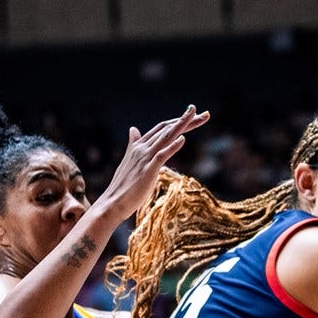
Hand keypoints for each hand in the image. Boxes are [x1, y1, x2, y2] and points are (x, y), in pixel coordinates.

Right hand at [96, 105, 209, 221]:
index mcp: (139, 146)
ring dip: (181, 125)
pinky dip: (172, 146)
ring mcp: (145, 159)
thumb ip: (134, 144)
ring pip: (165, 137)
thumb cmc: (123, 185)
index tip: (193, 115)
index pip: (161, 128)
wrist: (113, 203)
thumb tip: (133, 129)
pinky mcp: (148, 171)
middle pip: (166, 129)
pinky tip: (183, 139)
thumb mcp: (130, 161)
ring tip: (196, 115)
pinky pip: (161, 155)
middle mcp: (142, 148)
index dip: (177, 121)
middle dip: (186, 120)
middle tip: (205, 114)